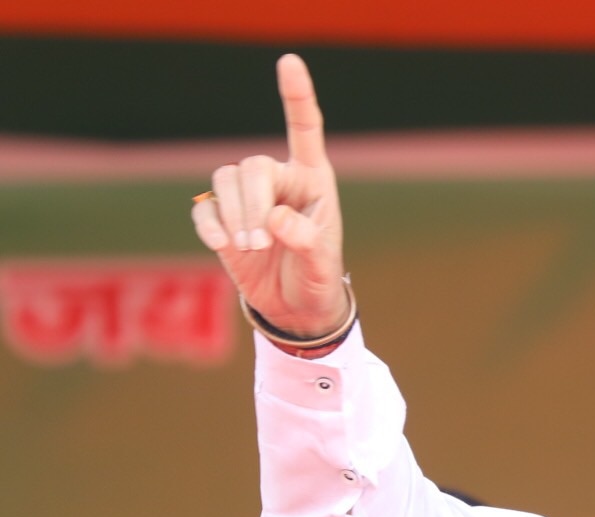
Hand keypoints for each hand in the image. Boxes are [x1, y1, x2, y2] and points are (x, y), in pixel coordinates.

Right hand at [190, 54, 347, 339]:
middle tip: (259, 242)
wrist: (296, 309)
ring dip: (232, 213)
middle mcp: (280, 181)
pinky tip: (221, 246)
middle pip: (252, 166)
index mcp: (314, 181)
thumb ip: (306, 243)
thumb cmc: (318, 280)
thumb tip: (277, 222)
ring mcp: (248, 199)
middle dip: (250, 203)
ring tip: (247, 247)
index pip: (305, 131)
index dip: (296, 95)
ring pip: (225, 179)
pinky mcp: (222, 218)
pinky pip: (204, 206)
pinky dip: (209, 225)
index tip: (288, 61)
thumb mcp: (322, 267)